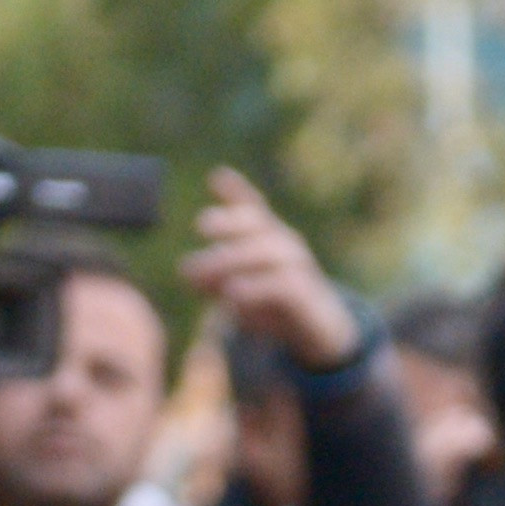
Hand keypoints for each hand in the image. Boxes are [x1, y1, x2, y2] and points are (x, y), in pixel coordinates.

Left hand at [176, 168, 356, 367]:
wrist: (319, 329)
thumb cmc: (276, 301)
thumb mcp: (242, 285)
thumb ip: (217, 274)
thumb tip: (185, 271)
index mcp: (269, 238)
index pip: (254, 208)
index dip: (238, 191)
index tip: (218, 177)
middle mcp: (285, 244)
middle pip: (256, 223)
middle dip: (228, 223)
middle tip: (199, 229)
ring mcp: (298, 266)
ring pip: (264, 252)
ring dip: (230, 260)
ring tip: (199, 277)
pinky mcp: (306, 293)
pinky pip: (281, 284)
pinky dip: (255, 288)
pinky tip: (232, 295)